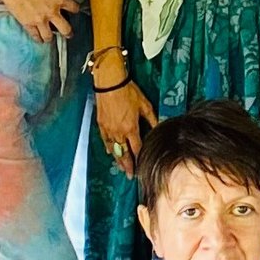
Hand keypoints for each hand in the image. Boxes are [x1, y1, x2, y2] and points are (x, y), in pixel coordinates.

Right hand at [0, 0, 78, 42]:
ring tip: (50, 38)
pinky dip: (37, 38)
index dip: (74, 10)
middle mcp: (52, 11)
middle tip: (68, 34)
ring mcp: (40, 19)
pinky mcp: (28, 24)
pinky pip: (35, 36)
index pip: (74, 8)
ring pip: (49, 36)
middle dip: (68, 33)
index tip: (73, 11)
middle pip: (66, 29)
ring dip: (50, 38)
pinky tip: (38, 39)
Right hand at [95, 61, 156, 176]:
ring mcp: (108, 129)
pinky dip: (109, 148)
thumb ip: (152, 119)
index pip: (137, 149)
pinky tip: (110, 152)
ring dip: (118, 159)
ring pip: (113, 149)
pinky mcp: (101, 124)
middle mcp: (119, 132)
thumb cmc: (129, 92)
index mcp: (131, 128)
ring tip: (121, 168)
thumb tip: (159, 128)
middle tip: (130, 176)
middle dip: (128, 166)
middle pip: (124, 153)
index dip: (139, 160)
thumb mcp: (145, 105)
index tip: (141, 169)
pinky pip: (105, 140)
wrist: (110, 83)